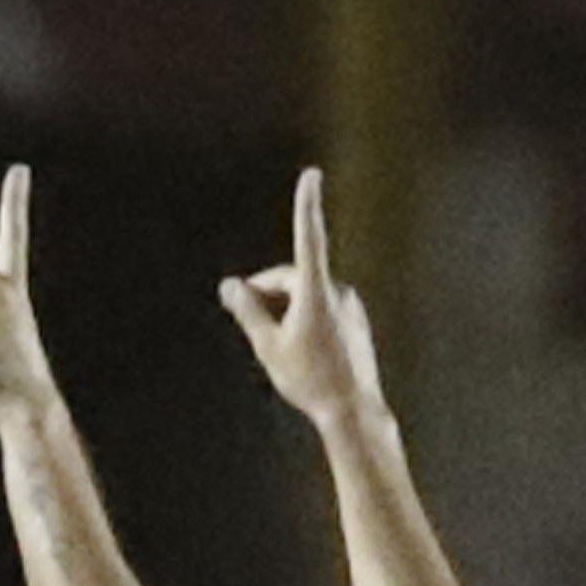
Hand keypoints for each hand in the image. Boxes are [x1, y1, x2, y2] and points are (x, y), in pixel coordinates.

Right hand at [218, 167, 388, 432]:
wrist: (353, 410)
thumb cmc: (309, 380)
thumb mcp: (268, 346)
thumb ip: (248, 311)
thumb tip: (230, 284)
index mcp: (316, 294)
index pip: (309, 239)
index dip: (307, 205)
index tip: (311, 176)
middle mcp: (338, 292)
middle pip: (293, 278)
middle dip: (267, 290)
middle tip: (242, 308)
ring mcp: (350, 306)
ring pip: (307, 294)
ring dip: (285, 306)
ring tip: (272, 341)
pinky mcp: (355, 319)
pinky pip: (322, 307)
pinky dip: (303, 316)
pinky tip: (297, 349)